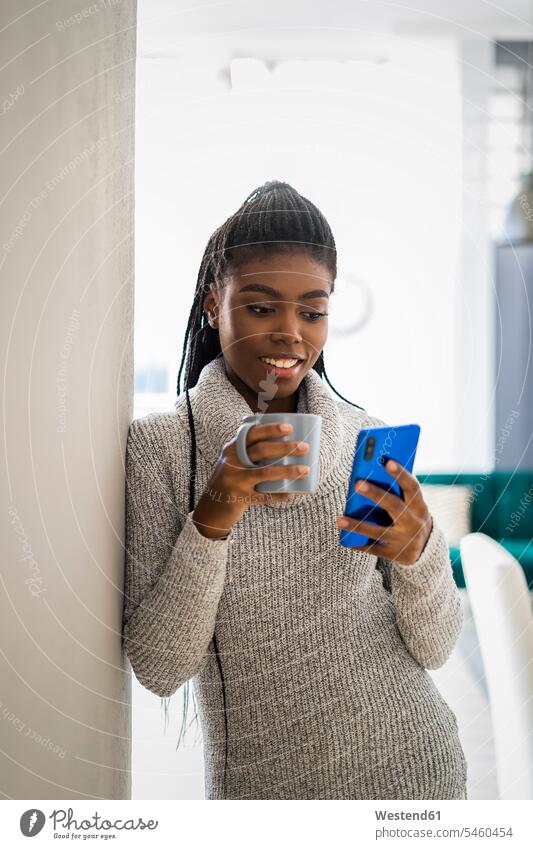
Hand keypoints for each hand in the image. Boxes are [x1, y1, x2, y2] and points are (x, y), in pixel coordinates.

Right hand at [192, 421, 310, 538]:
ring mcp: (235, 481)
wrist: (211, 508)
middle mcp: (231, 462)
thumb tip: (279, 436)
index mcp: (231, 449)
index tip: (289, 428)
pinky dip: (280, 495)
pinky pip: (264, 496)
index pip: (251, 433)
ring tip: (305, 470)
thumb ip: (247, 449)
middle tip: (304, 447)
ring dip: (288, 471)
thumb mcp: (232, 461)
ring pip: (265, 472)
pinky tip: (292, 493)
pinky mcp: (239, 498)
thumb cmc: (230, 479)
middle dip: (286, 447)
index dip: (270, 429)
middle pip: (261, 450)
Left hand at [335, 459, 432, 565]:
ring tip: (339, 519)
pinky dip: (359, 545)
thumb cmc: (410, 516)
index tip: (387, 461)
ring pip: (378, 531)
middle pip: (393, 506)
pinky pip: (374, 549)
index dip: (401, 474)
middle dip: (375, 494)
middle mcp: (413, 522)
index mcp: (419, 505)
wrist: (425, 549)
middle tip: (357, 483)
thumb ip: (398, 492)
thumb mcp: (412, 505)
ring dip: (358, 525)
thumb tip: (371, 471)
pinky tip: (345, 540)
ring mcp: (404, 539)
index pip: (412, 487)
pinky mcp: (395, 554)